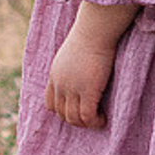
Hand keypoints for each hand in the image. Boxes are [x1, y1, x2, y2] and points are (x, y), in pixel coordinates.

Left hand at [46, 6, 127, 126]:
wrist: (95, 31)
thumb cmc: (89, 36)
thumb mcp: (72, 53)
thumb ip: (72, 66)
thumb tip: (82, 70)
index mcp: (55, 76)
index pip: (51, 104)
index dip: (63, 111)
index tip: (78, 109)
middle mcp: (60, 85)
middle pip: (61, 114)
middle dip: (76, 120)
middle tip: (92, 117)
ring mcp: (72, 89)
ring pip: (73, 119)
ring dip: (86, 123)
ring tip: (98, 119)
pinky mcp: (88, 91)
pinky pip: (88, 116)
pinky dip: (95, 122)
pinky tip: (103, 119)